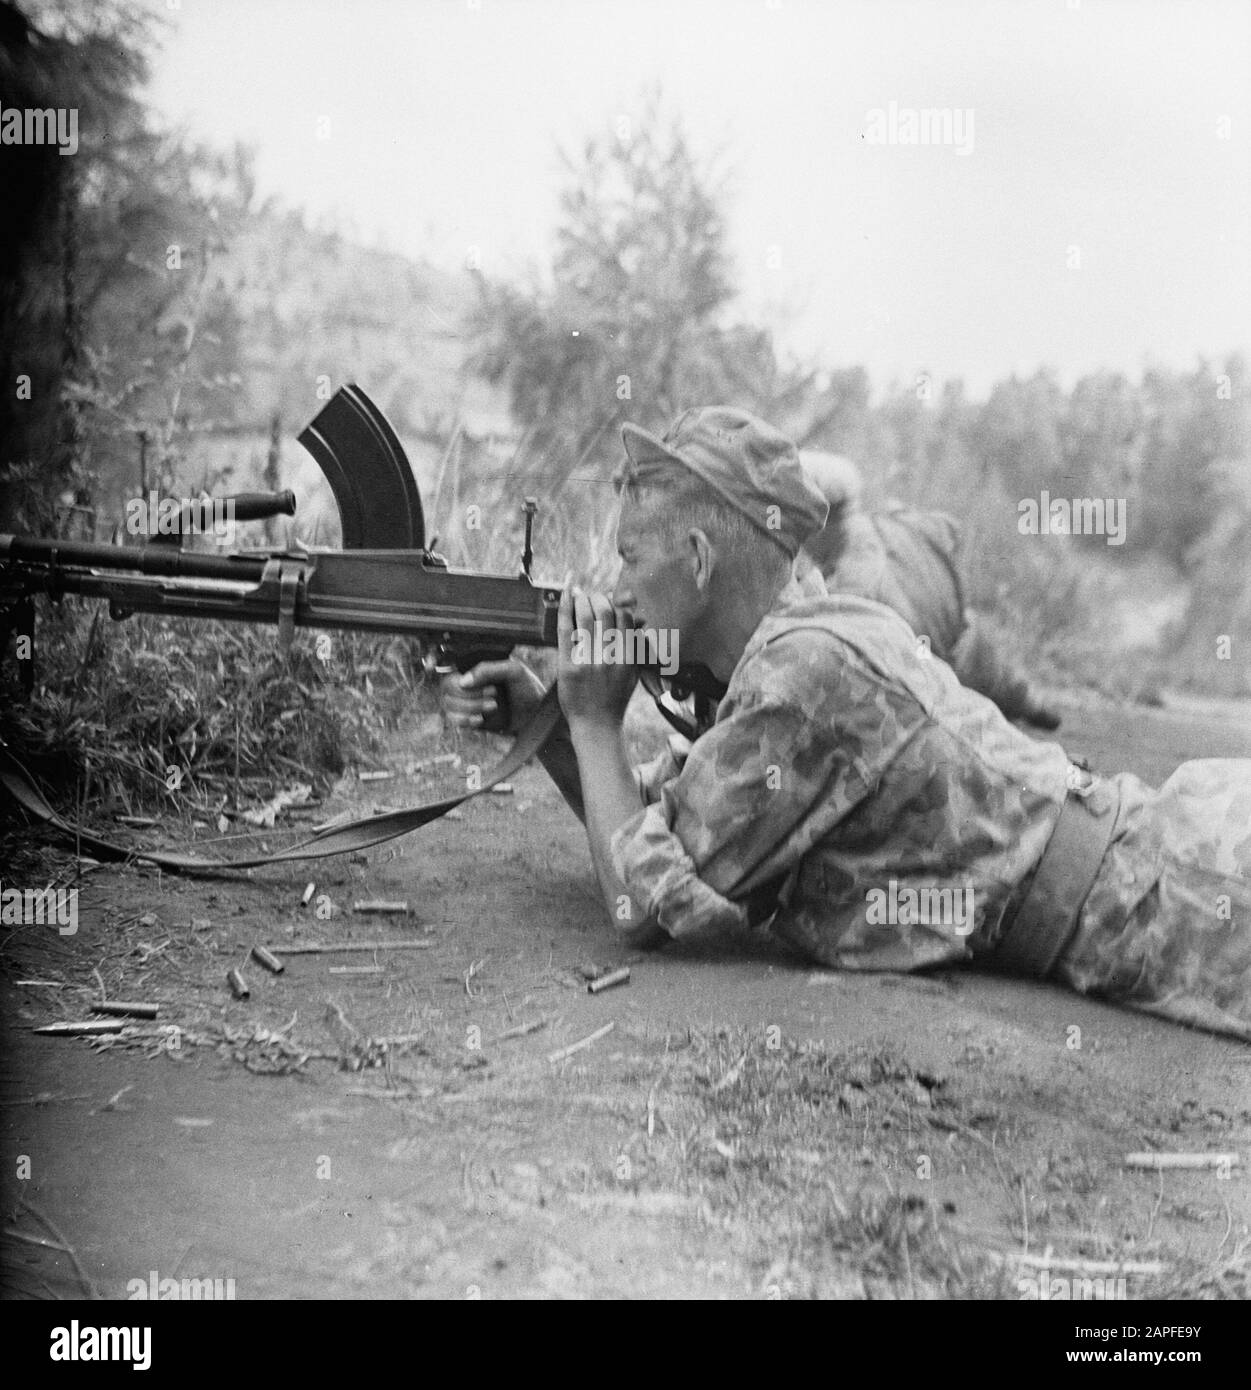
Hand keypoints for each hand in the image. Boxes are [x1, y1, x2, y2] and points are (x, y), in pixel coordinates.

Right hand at [440, 658, 544, 735]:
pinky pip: (454, 720)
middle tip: (494, 696)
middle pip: (446, 689)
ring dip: (470, 708)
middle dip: (469, 696)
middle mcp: (468, 684)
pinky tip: (480, 720)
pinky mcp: (469, 718)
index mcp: (476, 668)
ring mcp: (466, 701)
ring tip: (494, 707)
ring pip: (448, 705)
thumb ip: (488, 669)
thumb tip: (463, 681)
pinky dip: (465, 720)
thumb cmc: (527, 688)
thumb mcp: (513, 671)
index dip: (461, 682)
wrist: (537, 714)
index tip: (485, 686)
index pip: (451, 672)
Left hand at [557, 588, 637, 726]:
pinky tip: (565, 597)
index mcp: (628, 656)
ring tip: (578, 595)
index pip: (624, 616)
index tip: (609, 599)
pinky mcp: (568, 666)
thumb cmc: (614, 698)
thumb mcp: (632, 672)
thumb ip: (634, 645)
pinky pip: (566, 630)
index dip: (616, 602)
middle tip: (591, 596)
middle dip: (597, 598)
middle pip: (604, 612)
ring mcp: (589, 661)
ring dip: (581, 600)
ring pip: (584, 616)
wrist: (596, 725)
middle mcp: (610, 656)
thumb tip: (637, 617)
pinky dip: (564, 609)